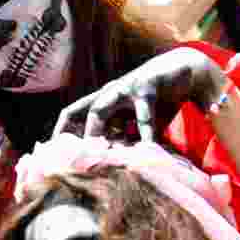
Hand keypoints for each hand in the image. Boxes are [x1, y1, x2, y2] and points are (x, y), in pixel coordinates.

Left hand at [53, 48, 229, 142]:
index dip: (62, 132)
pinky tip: (147, 149)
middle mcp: (109, 93)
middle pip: (78, 111)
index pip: (74, 114)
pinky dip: (144, 132)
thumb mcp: (140, 123)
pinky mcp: (145, 85)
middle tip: (69, 159)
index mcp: (105, 101)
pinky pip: (142, 112)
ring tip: (94, 153)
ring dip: (94, 131)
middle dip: (70, 134)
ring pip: (99, 109)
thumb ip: (128, 140)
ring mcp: (124, 87)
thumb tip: (117, 167)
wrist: (186, 72)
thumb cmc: (160, 101)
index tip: (53, 154)